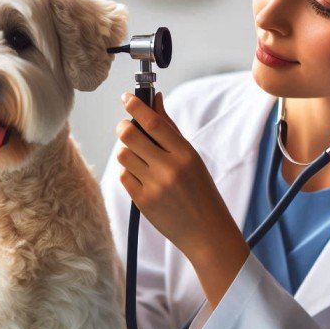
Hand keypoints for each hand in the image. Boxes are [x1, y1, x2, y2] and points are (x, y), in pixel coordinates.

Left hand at [115, 91, 234, 256]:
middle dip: (123, 126)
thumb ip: (170, 129)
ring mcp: (154, 186)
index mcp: (185, 154)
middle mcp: (169, 168)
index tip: (127, 97)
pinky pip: (123, 175)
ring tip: (137, 155)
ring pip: (123, 154)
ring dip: (126, 150)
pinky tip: (140, 175)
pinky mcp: (142, 202)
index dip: (136, 105)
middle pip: (130, 135)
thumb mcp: (192, 157)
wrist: (206, 231)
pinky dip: (128, 171)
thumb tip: (155, 99)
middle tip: (126, 126)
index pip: (153, 122)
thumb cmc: (200, 190)